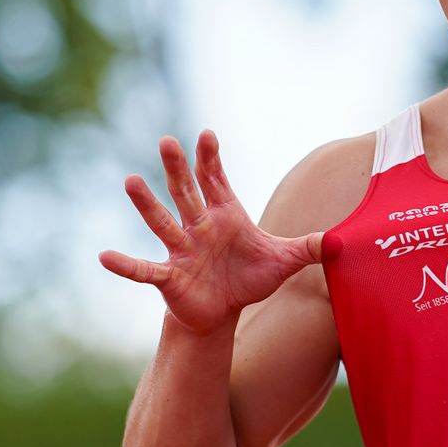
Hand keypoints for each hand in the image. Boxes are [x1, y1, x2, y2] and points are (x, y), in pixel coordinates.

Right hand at [99, 132, 322, 335]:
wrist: (224, 312)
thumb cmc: (250, 278)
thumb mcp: (285, 261)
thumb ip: (310, 247)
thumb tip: (343, 240)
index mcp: (225, 215)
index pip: (216, 180)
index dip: (211, 159)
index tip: (208, 134)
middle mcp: (199, 226)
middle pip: (186, 192)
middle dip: (178, 167)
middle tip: (168, 141)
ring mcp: (181, 250)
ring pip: (163, 222)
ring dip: (147, 204)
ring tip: (130, 181)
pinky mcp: (170, 277)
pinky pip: (145, 269)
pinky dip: (126, 264)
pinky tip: (104, 256)